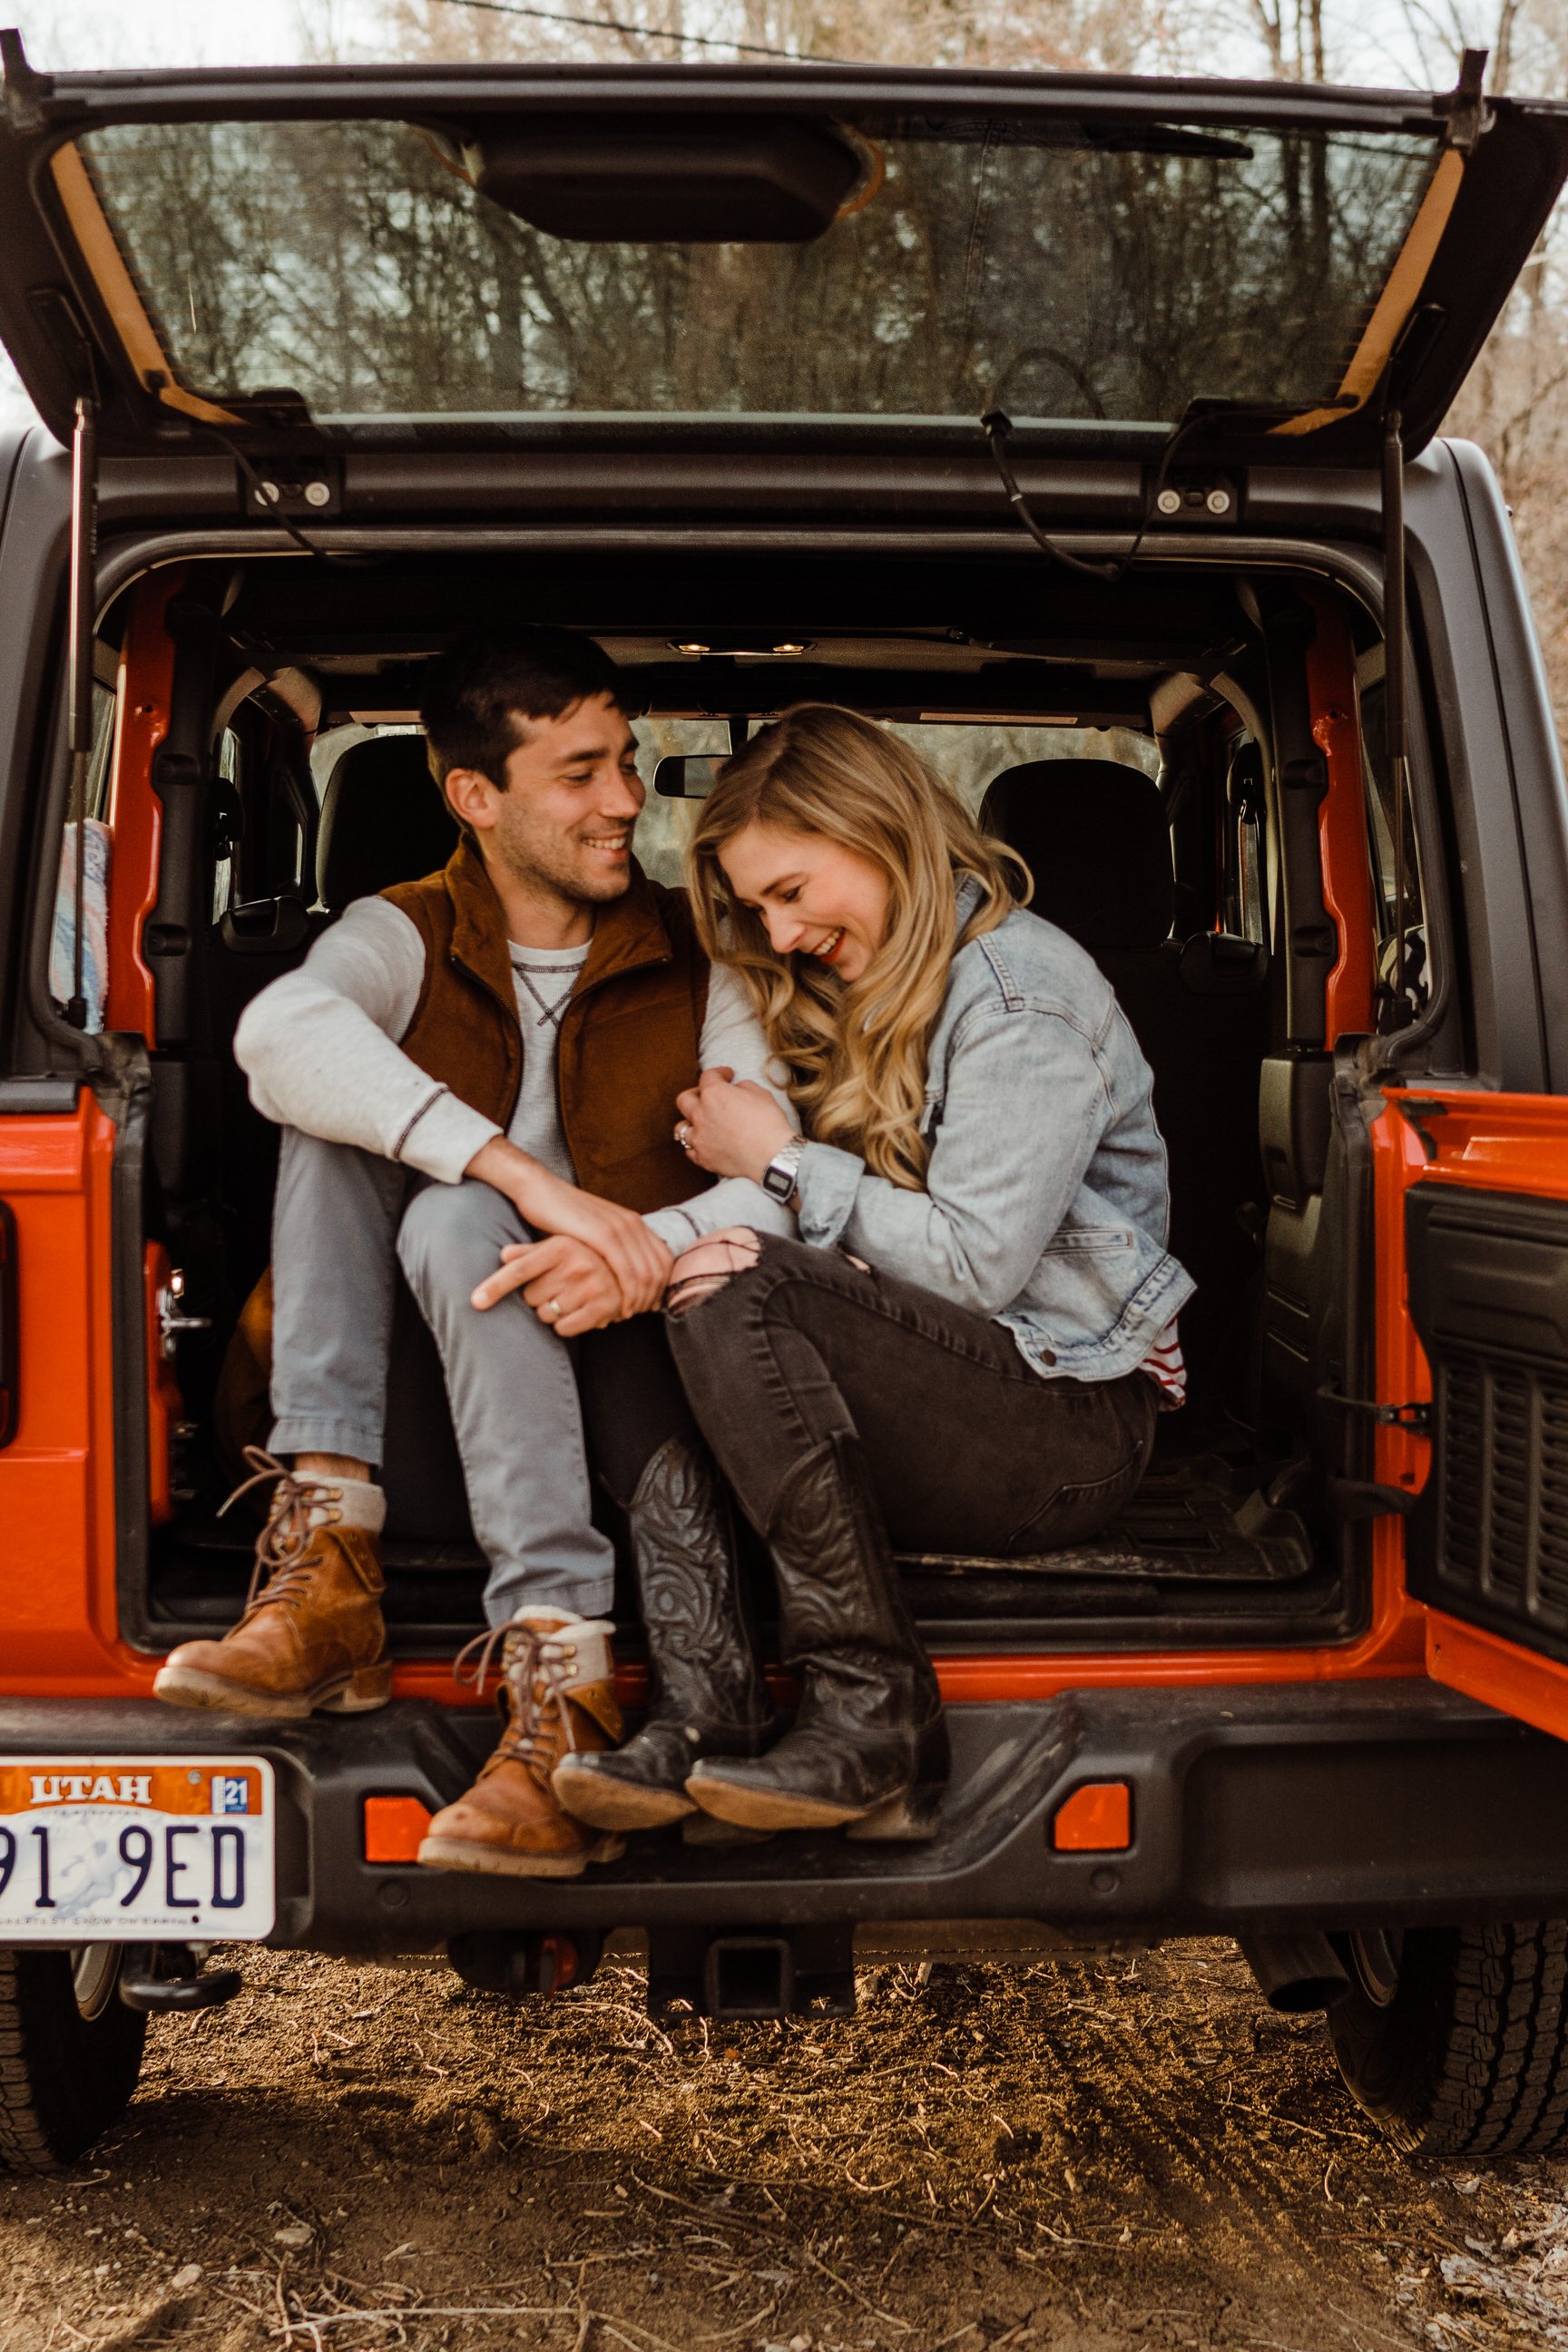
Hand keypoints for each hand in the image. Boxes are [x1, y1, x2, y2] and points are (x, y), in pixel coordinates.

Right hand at [466, 1137, 672, 1315]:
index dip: (661, 1287)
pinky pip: (625, 1271)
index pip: (664, 1260)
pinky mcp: (603, 1235)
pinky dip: (626, 1294)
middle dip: (651, 1298)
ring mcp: (620, 1228)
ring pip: (645, 1274)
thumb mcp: (595, 1231)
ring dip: (639, 1300)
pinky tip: (618, 1308)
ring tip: (626, 1316)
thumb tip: (625, 1274)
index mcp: (634, 1222)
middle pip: (659, 1270)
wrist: (539, 1191)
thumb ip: (613, 1247)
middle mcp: (633, 1224)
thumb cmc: (562, 1216)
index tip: (648, 1305)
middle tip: (638, 1316)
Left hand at [472, 1233, 624, 1335]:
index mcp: (562, 1245)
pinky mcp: (604, 1306)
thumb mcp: (557, 1246)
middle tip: (555, 1288)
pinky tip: (576, 1312)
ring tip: (568, 1299)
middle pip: (530, 1297)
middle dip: (537, 1297)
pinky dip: (565, 1326)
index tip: (475, 1302)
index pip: (520, 1270)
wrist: (628, 1266)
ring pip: (546, 1315)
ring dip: (550, 1313)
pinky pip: (565, 1328)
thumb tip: (503, 1255)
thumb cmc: (583, 1255)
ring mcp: (592, 1285)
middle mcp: (578, 1262)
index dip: (495, 1287)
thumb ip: (529, 1252)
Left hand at [675, 1067, 793, 1182]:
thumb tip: (737, 1090)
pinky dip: (695, 1145)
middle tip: (707, 1096)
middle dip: (695, 1094)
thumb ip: (744, 1087)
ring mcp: (699, 1138)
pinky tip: (705, 1143)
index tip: (727, 1076)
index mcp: (714, 1094)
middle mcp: (701, 1114)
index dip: (719, 1073)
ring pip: (681, 1128)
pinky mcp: (703, 1158)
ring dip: (690, 1122)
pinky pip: (689, 1151)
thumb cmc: (769, 1124)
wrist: (773, 1156)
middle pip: (684, 1100)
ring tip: (702, 1123)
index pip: (708, 1076)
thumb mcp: (761, 1094)